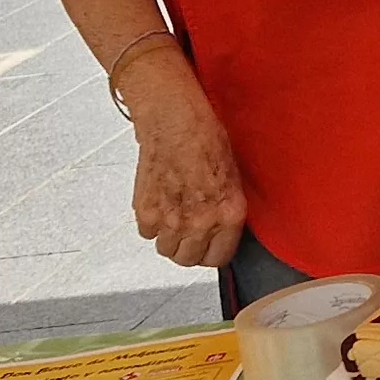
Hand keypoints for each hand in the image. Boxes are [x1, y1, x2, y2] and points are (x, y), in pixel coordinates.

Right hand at [119, 59, 248, 269]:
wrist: (174, 120)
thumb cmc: (205, 137)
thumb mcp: (232, 176)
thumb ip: (225, 210)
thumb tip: (220, 230)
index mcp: (230, 214)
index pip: (220, 258)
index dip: (212, 253)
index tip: (207, 247)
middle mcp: (202, 222)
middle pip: (189, 259)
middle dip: (189, 248)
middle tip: (187, 232)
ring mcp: (172, 221)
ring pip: (166, 250)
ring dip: (168, 237)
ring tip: (172, 214)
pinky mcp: (147, 213)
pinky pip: (147, 233)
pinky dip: (150, 223)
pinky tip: (159, 202)